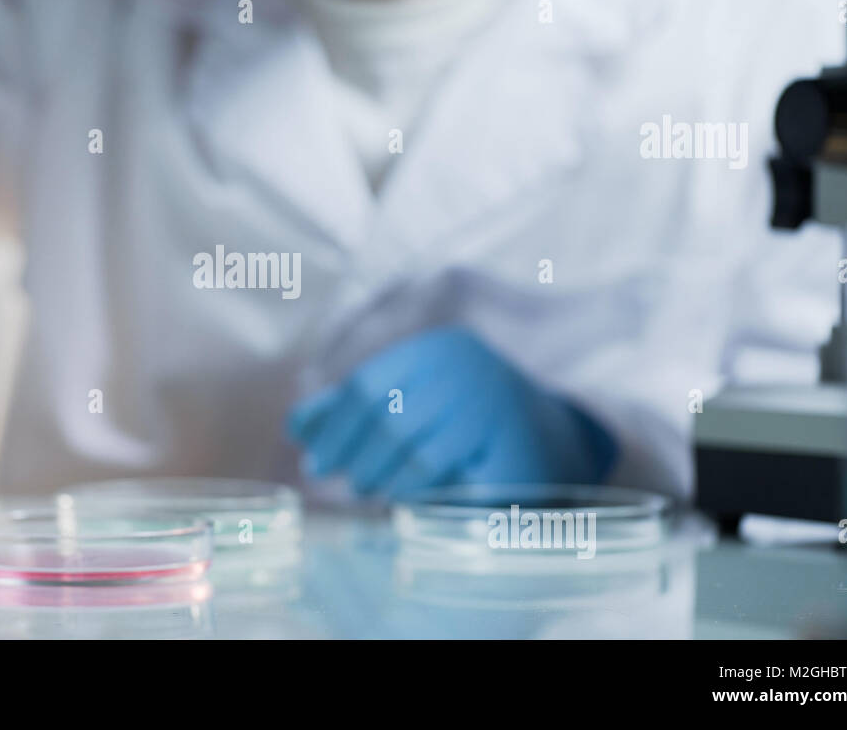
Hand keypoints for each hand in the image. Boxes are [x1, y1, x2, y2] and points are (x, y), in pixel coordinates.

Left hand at [289, 327, 616, 497]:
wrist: (549, 445)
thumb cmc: (465, 426)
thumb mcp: (411, 406)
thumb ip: (355, 410)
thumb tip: (296, 427)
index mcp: (436, 349)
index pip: (366, 385)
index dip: (333, 424)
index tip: (312, 458)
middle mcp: (465, 365)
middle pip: (384, 414)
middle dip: (351, 452)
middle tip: (335, 479)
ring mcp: (490, 399)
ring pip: (410, 444)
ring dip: (378, 473)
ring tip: (364, 489)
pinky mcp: (507, 440)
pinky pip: (441, 469)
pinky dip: (411, 488)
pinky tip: (400, 497)